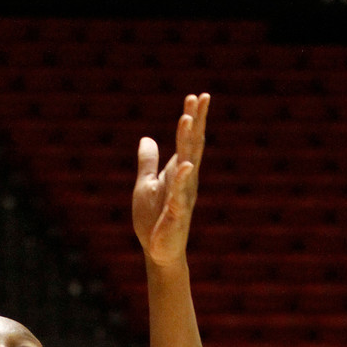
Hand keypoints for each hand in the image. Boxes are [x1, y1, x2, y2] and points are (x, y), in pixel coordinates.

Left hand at [132, 93, 209, 267]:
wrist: (157, 251)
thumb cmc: (154, 218)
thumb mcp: (146, 184)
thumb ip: (148, 162)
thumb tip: (146, 138)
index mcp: (179, 172)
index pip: (188, 141)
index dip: (193, 119)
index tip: (197, 96)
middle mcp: (185, 180)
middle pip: (192, 146)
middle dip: (196, 121)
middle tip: (200, 97)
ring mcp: (183, 196)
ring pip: (187, 164)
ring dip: (187, 141)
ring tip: (188, 119)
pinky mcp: (176, 214)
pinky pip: (179, 194)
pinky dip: (181, 179)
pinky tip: (186, 164)